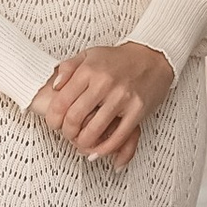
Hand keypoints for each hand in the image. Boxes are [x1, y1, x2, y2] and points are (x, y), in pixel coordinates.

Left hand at [31, 44, 172, 164]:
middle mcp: (104, 83)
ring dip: (83, 143)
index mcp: (89, 70)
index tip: (54, 123)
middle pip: (74, 118)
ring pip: (93, 131)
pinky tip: (97, 152)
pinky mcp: (137, 110)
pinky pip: (118, 137)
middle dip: (67, 132)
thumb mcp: (89, 54)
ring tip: (81, 142)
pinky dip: (105, 149)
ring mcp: (122, 97)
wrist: (152, 56)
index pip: (61, 101)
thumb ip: (68, 68)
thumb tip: (55, 86)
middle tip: (67, 134)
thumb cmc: (120, 59)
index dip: (53, 118)